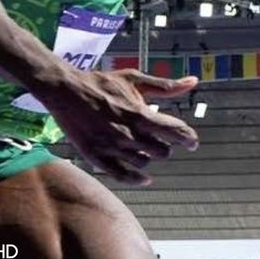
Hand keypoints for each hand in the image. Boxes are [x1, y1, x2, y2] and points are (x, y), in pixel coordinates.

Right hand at [39, 70, 199, 184]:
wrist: (66, 91)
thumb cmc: (101, 83)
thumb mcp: (134, 79)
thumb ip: (165, 86)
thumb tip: (193, 81)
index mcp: (139, 114)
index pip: (175, 132)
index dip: (188, 138)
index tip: (192, 141)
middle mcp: (128, 134)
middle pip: (162, 151)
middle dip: (165, 145)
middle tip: (160, 141)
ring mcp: (112, 148)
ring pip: (144, 163)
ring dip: (149, 157)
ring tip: (143, 148)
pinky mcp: (97, 157)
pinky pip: (123, 176)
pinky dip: (137, 179)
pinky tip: (145, 178)